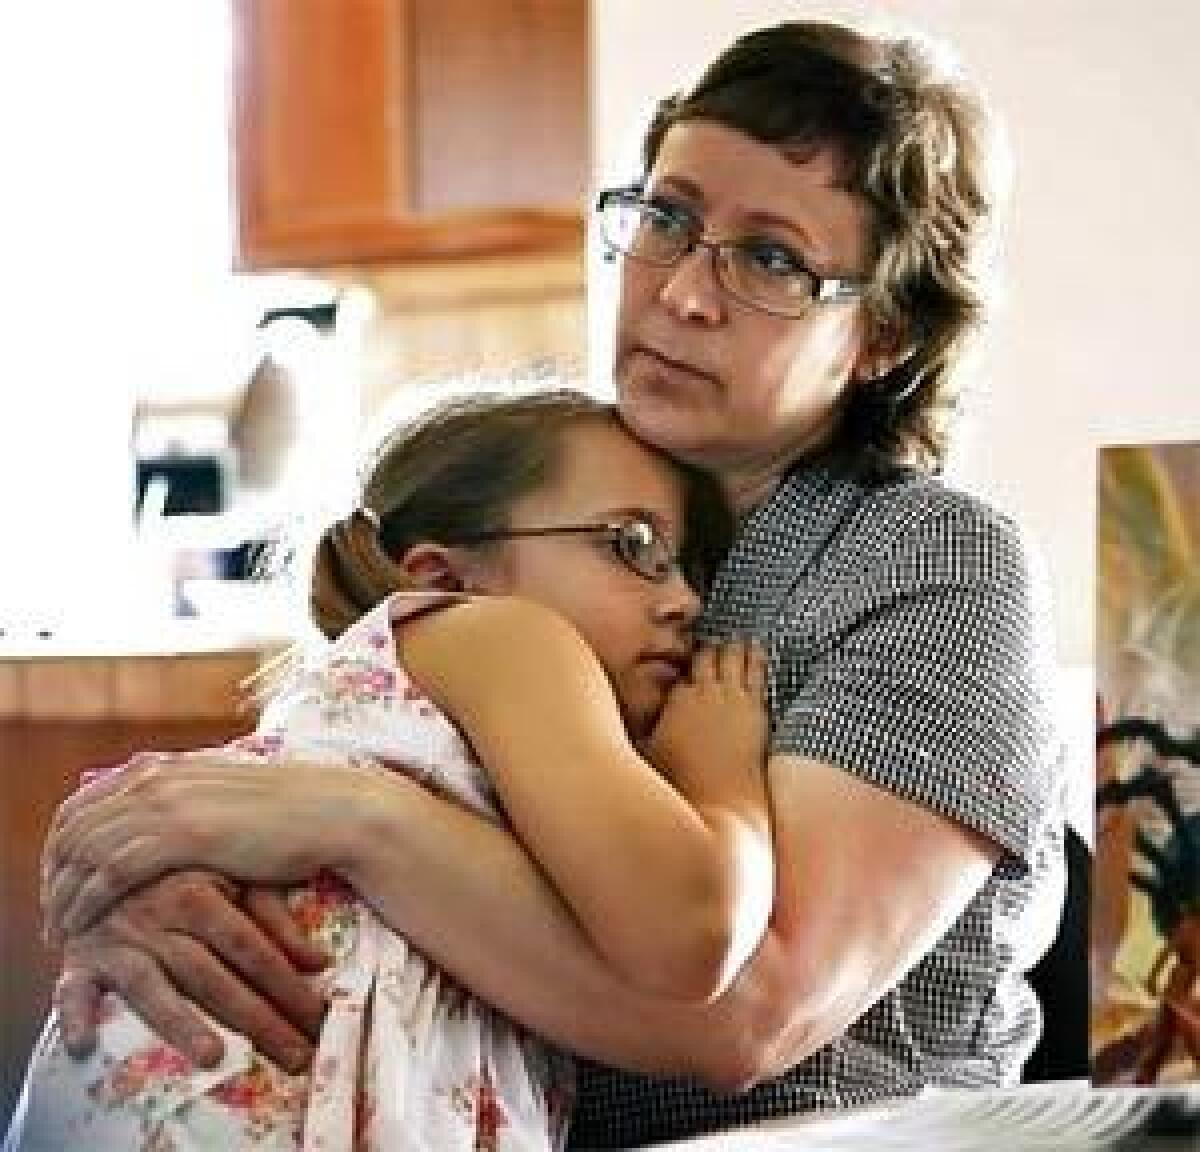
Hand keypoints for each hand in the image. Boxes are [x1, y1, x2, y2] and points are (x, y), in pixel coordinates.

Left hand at [43, 750, 381, 937]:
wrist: (331, 812)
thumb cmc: (291, 813)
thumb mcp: (225, 798)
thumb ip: (187, 803)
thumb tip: (164, 822)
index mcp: (165, 767)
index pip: (85, 803)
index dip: (60, 845)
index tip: (59, 881)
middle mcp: (157, 778)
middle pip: (74, 826)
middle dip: (53, 873)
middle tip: (52, 912)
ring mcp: (167, 803)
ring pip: (84, 850)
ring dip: (62, 893)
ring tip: (60, 930)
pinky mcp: (181, 834)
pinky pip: (110, 870)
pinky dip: (87, 900)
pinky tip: (83, 925)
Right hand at [54, 871, 328, 1073]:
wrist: (106, 857)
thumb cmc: (182, 872)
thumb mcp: (231, 881)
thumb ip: (274, 918)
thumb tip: (318, 962)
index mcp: (200, 894)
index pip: (250, 948)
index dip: (285, 984)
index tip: (317, 1019)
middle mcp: (159, 918)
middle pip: (212, 976)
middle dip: (256, 1019)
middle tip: (292, 1056)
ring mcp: (118, 942)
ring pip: (152, 987)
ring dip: (179, 1023)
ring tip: (213, 1057)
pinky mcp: (81, 960)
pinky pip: (73, 990)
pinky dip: (76, 1016)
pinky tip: (85, 1046)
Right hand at [644, 638, 768, 807]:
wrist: (720, 800)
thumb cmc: (683, 783)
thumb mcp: (648, 754)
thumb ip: (639, 733)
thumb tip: (621, 726)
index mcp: (675, 700)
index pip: (677, 672)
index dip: (680, 666)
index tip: (682, 663)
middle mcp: (702, 692)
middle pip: (704, 657)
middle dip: (707, 649)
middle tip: (711, 643)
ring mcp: (730, 697)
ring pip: (731, 657)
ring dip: (732, 646)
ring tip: (736, 638)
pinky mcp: (754, 707)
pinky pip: (756, 671)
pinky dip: (756, 655)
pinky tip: (757, 647)